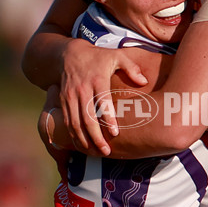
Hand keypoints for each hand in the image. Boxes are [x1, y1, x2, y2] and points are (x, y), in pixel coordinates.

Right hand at [59, 39, 147, 154]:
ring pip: (75, 123)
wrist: (68, 54)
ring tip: (95, 152)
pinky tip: (82, 146)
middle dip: (96, 136)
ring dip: (84, 140)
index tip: (115, 133)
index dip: (108, 118)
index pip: (103, 101)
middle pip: (87, 117)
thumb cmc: (98, 57)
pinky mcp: (63, 101)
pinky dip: (73, 135)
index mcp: (97, 79)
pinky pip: (67, 122)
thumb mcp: (117, 56)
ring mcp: (71, 96)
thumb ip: (131, 68)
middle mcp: (82, 89)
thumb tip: (144, 81)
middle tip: (106, 151)